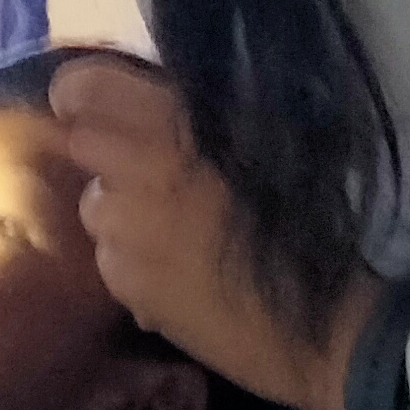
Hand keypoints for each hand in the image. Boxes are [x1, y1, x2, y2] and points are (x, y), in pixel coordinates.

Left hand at [50, 58, 374, 409]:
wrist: (327, 321)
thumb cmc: (320, 219)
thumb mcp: (276, 137)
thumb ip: (208, 114)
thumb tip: (163, 99)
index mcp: (176, 121)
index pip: (83, 88)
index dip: (83, 94)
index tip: (95, 104)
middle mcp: (136, 170)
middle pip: (83, 146)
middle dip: (108, 153)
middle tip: (155, 171)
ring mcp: (124, 233)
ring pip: (96, 206)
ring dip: (122, 211)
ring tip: (175, 230)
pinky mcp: (127, 287)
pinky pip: (112, 259)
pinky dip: (135, 263)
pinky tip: (182, 275)